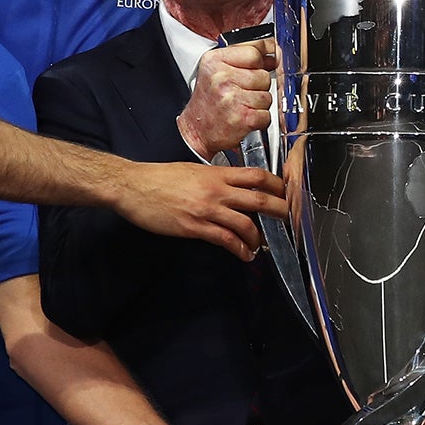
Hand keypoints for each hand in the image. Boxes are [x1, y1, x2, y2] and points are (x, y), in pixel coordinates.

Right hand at [119, 162, 285, 257]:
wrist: (134, 186)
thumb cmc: (160, 177)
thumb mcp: (194, 170)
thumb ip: (215, 178)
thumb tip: (232, 185)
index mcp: (217, 174)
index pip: (257, 176)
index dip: (277, 185)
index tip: (287, 194)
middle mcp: (217, 191)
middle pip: (260, 199)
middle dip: (280, 211)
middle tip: (290, 220)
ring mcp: (207, 210)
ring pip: (245, 224)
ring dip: (258, 237)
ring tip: (260, 245)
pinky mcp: (195, 227)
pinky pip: (225, 240)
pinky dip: (240, 249)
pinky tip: (245, 255)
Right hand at [177, 40, 275, 158]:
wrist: (195, 130)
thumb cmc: (208, 101)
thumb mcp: (216, 70)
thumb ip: (244, 58)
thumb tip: (274, 53)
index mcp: (215, 61)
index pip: (254, 53)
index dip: (263, 60)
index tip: (268, 62)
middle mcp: (222, 78)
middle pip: (263, 75)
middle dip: (259, 86)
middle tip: (243, 92)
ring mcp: (232, 98)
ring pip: (267, 96)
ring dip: (259, 104)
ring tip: (242, 105)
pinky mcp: (242, 118)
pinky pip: (266, 115)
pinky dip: (260, 119)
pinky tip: (245, 117)